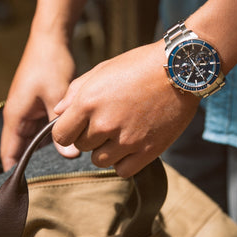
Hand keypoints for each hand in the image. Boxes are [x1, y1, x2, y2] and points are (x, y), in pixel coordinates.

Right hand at [0, 29, 79, 170]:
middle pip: (22, 149)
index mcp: (16, 117)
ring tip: (61, 171)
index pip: (9, 153)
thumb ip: (60, 126)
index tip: (26, 190)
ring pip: (34, 140)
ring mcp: (29, 112)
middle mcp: (19, 117)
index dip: (15, 172)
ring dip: (45, 151)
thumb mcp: (56, 97)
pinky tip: (68, 146)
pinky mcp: (40, 106)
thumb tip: (71, 155)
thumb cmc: (49, 65)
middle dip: (34, 165)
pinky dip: (52, 138)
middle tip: (52, 184)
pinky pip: (43, 129)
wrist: (51, 40)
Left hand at [52, 40, 200, 176]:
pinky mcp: (148, 150)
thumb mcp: (102, 70)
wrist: (178, 68)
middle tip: (106, 122)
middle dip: (89, 136)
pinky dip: (123, 162)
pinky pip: (123, 170)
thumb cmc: (138, 65)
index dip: (66, 132)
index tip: (76, 128)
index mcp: (88, 103)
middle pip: (81, 147)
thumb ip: (75, 91)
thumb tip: (58, 112)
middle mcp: (104, 124)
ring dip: (105, 150)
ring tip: (119, 133)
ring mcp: (127, 139)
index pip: (61, 136)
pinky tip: (130, 146)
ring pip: (100, 161)